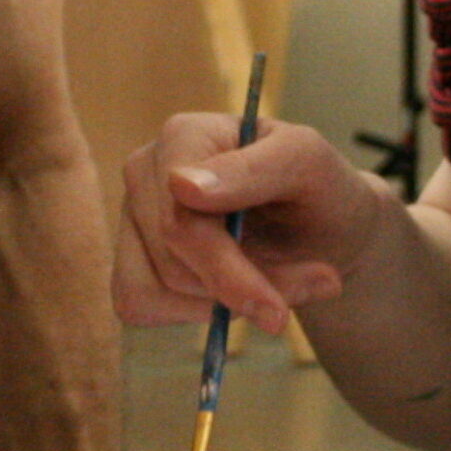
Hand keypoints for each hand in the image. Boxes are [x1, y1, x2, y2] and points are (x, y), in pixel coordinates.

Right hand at [116, 114, 392, 338]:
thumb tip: (181, 186)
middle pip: (171, 260)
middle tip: (304, 293)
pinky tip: (230, 295)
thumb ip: (255, 169)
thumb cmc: (318, 189)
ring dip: (219, 306)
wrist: (322, 229)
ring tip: (273, 288)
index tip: (276, 311)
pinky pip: (139, 305)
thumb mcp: (309, 166)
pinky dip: (192, 314)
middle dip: (239, 290)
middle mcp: (145, 171)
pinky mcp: (129, 258)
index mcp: (183, 136)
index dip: (226, 270)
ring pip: (152, 289)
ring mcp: (130, 216)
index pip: (182, 217)